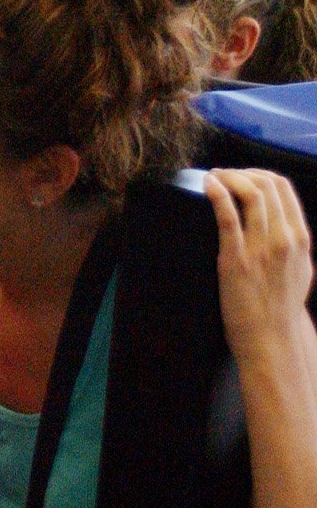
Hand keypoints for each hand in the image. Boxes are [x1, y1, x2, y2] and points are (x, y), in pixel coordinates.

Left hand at [206, 169, 313, 362]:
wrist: (272, 335)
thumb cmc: (281, 303)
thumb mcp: (300, 267)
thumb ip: (292, 242)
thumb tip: (281, 221)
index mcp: (299, 237)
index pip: (283, 187)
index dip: (258, 173)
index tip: (240, 175)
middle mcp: (284, 238)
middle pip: (265, 184)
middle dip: (240, 172)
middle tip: (221, 175)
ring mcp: (261, 247)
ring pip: (249, 194)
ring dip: (227, 177)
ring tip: (211, 176)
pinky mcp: (236, 259)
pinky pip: (227, 217)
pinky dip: (217, 194)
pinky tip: (207, 185)